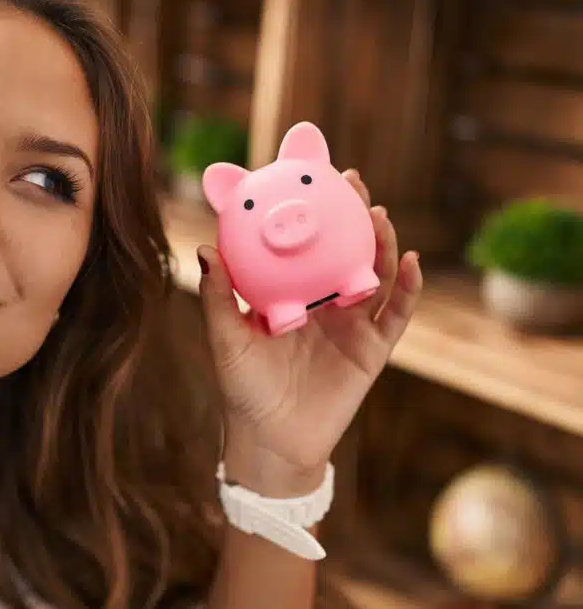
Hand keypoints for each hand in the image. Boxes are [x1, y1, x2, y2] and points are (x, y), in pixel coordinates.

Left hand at [196, 170, 422, 495]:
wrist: (270, 440)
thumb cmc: (242, 389)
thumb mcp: (224, 339)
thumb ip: (219, 297)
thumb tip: (207, 247)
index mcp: (290, 295)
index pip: (304, 245)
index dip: (311, 213)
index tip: (311, 177)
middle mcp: (322, 304)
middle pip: (344, 249)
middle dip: (350, 214)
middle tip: (351, 181)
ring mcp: (350, 325)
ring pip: (375, 273)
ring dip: (381, 242)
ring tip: (378, 214)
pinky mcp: (372, 351)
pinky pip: (394, 314)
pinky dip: (407, 287)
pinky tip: (410, 261)